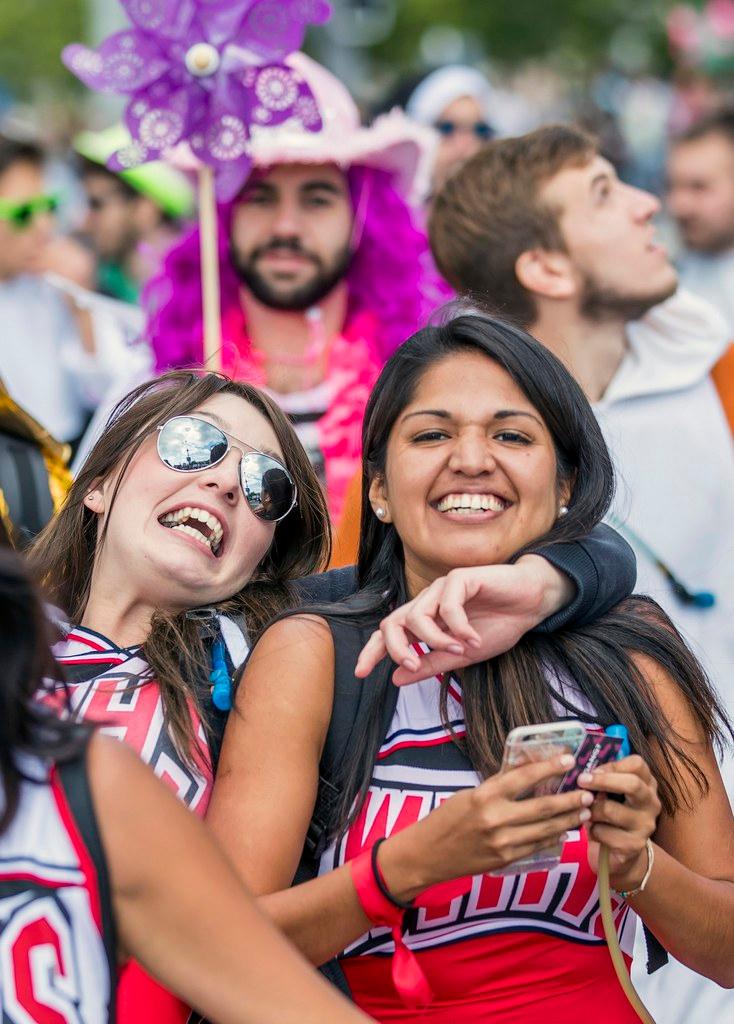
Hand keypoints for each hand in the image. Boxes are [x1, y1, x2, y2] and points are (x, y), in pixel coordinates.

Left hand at [355, 556, 573, 684]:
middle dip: (396, 647)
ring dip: (435, 640)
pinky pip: (447, 605)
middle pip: (392, 622)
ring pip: (418, 615)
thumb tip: (396, 678)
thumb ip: (431, 664)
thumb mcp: (462, 656)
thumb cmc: (498, 626)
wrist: (531, 604)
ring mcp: (441, 589)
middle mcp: (428, 603)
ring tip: (459, 651)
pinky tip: (474, 638)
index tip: (361, 673)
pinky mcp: (460, 578)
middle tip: (413, 664)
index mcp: (425, 621)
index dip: (373, 651)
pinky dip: (458, 627)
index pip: (390, 633)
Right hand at [380, 754, 593, 897]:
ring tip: (584, 811)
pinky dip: (552, 838)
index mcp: (485, 796)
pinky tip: (563, 832)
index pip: (524, 777)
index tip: (569, 759)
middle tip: (588, 791)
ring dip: (567, 820)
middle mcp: (496, 819)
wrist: (427, 854)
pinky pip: (536, 847)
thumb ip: (498, 787)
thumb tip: (527, 773)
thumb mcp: (470, 794)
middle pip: (542, 807)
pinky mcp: (505, 860)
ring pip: (545, 830)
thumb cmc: (446, 818)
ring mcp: (502, 842)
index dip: (549, 767)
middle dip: (569, 799)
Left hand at [579, 755, 660, 891]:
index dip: (613, 765)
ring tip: (586, 811)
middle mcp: (651, 802)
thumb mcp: (610, 793)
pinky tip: (595, 831)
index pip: (638, 764)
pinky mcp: (634, 845)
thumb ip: (602, 778)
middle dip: (602, 780)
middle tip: (580, 780)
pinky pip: (603, 832)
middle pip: (632, 784)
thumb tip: (579, 767)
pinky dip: (592, 830)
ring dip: (591, 810)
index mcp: (647, 783)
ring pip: (610, 809)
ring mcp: (645, 825)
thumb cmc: (610, 814)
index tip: (592, 769)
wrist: (621, 853)